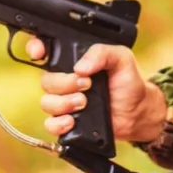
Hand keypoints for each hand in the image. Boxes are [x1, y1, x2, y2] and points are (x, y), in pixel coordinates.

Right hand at [26, 39, 166, 143]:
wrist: (137, 112)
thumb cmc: (128, 82)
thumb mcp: (121, 59)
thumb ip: (102, 53)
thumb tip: (81, 67)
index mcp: (74, 61)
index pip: (46, 51)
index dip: (35, 48)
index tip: (39, 53)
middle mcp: (66, 80)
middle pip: (46, 80)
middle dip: (64, 83)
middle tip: (86, 85)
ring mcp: (65, 101)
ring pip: (46, 102)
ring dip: (63, 103)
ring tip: (84, 103)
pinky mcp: (68, 121)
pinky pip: (50, 124)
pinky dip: (58, 123)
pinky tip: (73, 121)